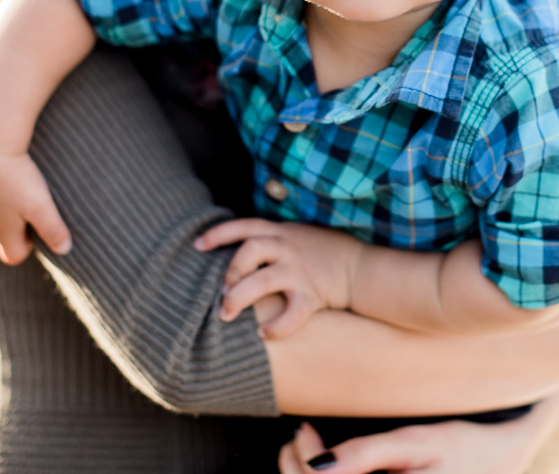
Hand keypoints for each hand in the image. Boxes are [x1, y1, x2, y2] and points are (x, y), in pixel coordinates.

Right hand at [0, 147, 71, 264]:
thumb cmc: (15, 176)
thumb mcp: (40, 204)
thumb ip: (53, 229)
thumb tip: (65, 250)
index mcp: (2, 233)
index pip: (14, 255)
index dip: (28, 244)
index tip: (38, 224)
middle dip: (13, 224)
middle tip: (27, 198)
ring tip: (10, 182)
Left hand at [193, 219, 365, 338]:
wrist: (361, 268)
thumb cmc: (324, 252)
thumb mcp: (297, 234)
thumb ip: (271, 239)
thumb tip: (237, 250)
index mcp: (281, 232)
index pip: (243, 226)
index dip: (217, 234)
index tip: (197, 246)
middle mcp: (288, 248)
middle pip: (250, 250)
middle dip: (230, 271)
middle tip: (221, 291)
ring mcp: (300, 271)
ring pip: (262, 282)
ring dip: (239, 298)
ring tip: (225, 314)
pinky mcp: (313, 295)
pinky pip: (292, 314)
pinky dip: (276, 327)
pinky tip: (263, 334)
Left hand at [277, 391, 558, 473]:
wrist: (502, 459)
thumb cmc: (462, 447)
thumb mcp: (416, 442)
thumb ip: (367, 454)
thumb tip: (316, 465)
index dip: (300, 462)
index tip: (303, 429)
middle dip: (295, 469)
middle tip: (299, 434)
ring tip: (308, 446)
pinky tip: (329, 464)